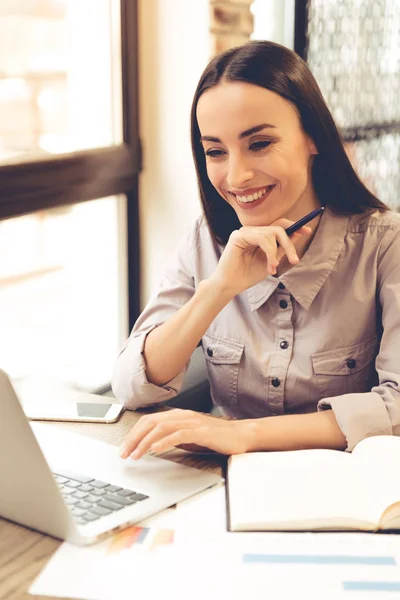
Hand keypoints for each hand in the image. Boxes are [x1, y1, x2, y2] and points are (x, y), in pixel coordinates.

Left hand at [119, 409, 251, 458]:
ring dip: (145, 442)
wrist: (241, 435)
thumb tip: (153, 445)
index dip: (134, 433)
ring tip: (136, 454)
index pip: (149, 421)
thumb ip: (172, 437)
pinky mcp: (202, 432)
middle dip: (134, 438)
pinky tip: (156, 449)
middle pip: (151, 422)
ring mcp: (192, 422)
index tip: (124, 448)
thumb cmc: (216, 437)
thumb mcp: (189, 437)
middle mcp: (183, 415)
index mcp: (178, 415)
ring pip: (161, 428)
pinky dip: (165, 441)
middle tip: (124, 453)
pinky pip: (179, 435)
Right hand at [209, 219, 311, 296]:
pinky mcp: (239, 236)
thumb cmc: (247, 275)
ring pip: (272, 233)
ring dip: (276, 253)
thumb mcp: (271, 261)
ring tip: (273, 269)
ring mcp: (245, 232)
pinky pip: (262, 239)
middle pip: (278, 227)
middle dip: (289, 243)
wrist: (231, 285)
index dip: (294, 226)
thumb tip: (297, 234)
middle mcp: (252, 231)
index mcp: (259, 236)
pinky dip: (269, 253)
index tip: (307, 231)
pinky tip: (269, 266)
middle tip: (294, 260)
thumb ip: (281, 248)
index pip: (278, 225)